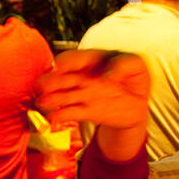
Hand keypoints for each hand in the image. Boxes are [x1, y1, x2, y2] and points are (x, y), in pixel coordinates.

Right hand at [35, 50, 149, 161]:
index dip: (64, 62)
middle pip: (59, 77)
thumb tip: (108, 76)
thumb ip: (125, 64)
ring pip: (60, 96)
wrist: (136, 101)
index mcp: (91, 60)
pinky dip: (57, 117)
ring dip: (48, 99)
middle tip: (42, 86)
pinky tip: (52, 120)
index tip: (60, 67)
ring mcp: (81, 94)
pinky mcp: (85, 112)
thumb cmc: (133, 77)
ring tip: (42, 103)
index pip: (72, 58)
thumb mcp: (136, 65)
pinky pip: (67, 114)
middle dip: (49, 81)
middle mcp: (81, 76)